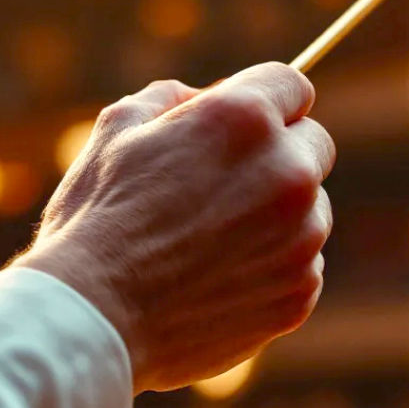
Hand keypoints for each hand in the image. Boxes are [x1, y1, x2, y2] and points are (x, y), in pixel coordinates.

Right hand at [16, 62, 334, 393]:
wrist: (93, 321)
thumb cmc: (96, 219)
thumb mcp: (116, 130)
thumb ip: (171, 98)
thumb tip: (202, 97)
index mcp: (244, 119)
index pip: (293, 86)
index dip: (269, 101)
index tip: (250, 123)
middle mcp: (287, 172)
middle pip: (315, 145)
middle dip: (279, 155)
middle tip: (224, 185)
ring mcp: (302, 237)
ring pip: (312, 211)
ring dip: (278, 217)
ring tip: (209, 243)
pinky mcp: (300, 293)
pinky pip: (303, 266)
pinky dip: (271, 268)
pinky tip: (216, 281)